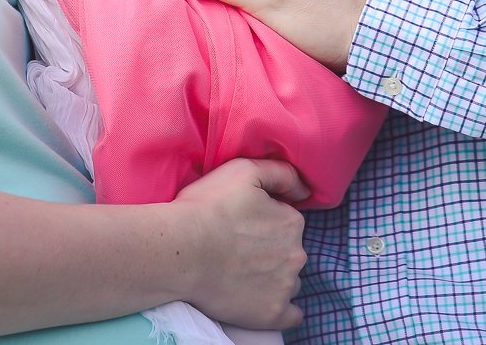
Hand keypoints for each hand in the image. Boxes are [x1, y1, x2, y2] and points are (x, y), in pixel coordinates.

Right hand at [168, 158, 308, 329]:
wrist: (180, 250)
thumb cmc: (207, 208)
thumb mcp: (243, 170)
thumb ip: (281, 173)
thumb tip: (304, 190)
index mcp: (291, 222)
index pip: (286, 222)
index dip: (264, 222)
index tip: (241, 224)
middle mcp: (296, 255)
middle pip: (289, 252)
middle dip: (270, 250)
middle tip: (237, 249)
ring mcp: (286, 287)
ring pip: (288, 281)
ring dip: (273, 278)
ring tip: (240, 274)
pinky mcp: (273, 314)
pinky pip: (291, 315)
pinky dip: (280, 308)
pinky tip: (261, 300)